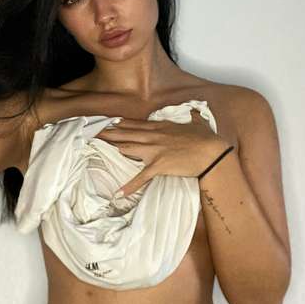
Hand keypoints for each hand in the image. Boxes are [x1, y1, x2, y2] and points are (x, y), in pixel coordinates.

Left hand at [95, 116, 228, 198]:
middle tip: (92, 132)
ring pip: (127, 149)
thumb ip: (192, 116)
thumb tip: (194, 110)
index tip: (106, 122)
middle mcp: (154, 136)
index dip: (119, 124)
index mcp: (161, 127)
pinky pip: (141, 177)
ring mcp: (155, 151)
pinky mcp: (159, 165)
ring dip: (112, 149)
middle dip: (108, 133)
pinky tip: (119, 193)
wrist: (212, 153)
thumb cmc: (206, 139)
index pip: (135, 124)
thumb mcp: (197, 124)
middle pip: (125, 134)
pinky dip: (130, 186)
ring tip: (96, 148)